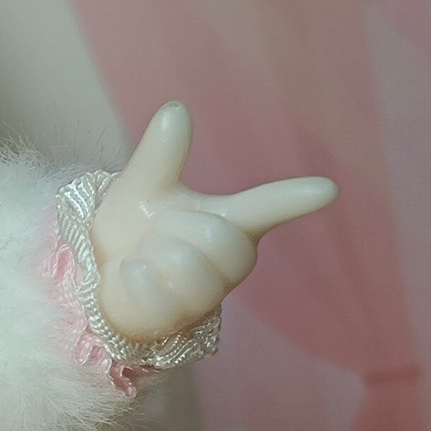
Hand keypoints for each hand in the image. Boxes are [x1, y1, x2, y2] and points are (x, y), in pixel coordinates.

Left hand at [90, 102, 335, 342]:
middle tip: (155, 236)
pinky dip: (130, 277)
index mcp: (231, 221)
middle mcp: (230, 259)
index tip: (328, 188)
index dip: (295, 197)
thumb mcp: (145, 186)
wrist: (101, 275)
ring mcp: (207, 295)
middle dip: (171, 228)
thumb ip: (162, 153)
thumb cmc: (135, 229)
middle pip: (215, 236)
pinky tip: (131, 280)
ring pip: (184, 263)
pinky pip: (153, 287)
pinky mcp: (177, 321)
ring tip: (145, 259)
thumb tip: (176, 109)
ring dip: (149, 254)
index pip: (268, 206)